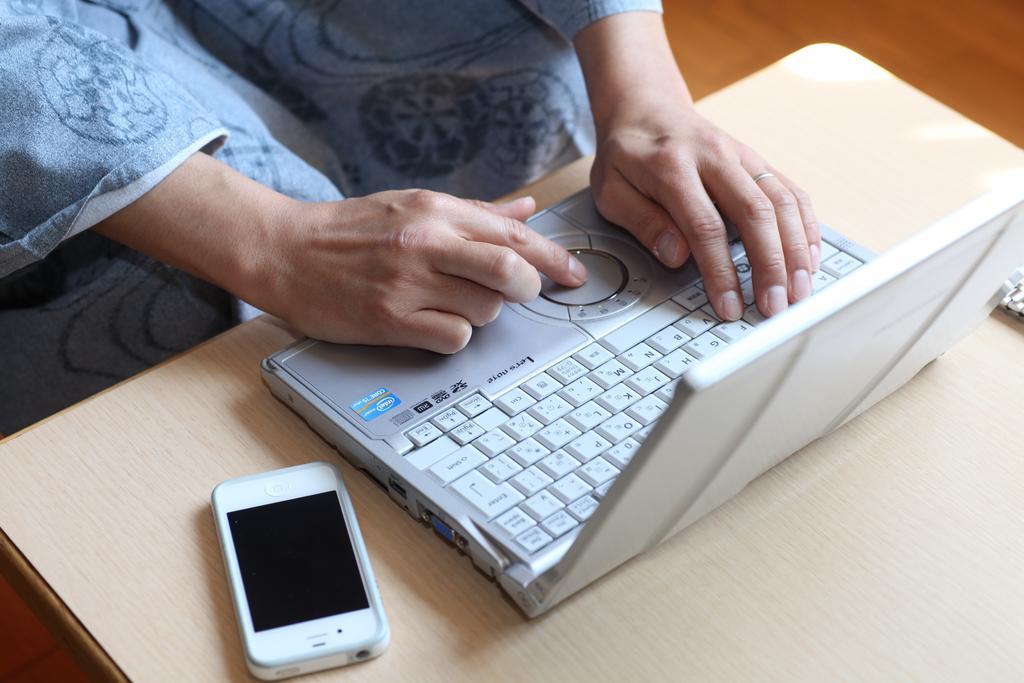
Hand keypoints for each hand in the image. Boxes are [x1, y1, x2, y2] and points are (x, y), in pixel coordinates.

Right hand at [258, 190, 586, 351]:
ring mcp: (407, 283)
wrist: (285, 251)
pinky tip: (435, 325)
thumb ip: (474, 212)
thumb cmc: (349, 231)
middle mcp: (425, 242)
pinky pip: (453, 338)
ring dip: (484, 314)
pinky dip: (456, 336)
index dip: (554, 258)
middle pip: (510, 270)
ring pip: (485, 310)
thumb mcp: (413, 205)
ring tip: (455, 304)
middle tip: (523, 295)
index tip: (574, 275)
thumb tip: (526, 210)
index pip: (513, 233)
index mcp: (435, 210)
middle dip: (529, 288)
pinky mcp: (390, 320)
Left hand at [592, 106, 819, 319]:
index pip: (705, 226)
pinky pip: (791, 192)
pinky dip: (806, 226)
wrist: (645, 108)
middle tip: (774, 306)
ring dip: (796, 251)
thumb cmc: (626, 155)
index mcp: (672, 166)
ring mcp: (742, 156)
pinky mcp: (758, 161)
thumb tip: (678, 256)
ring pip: (781, 202)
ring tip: (798, 291)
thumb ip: (643, 222)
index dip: (721, 271)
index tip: (729, 306)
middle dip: (770, 266)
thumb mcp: (611, 190)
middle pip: (755, 213)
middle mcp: (715, 156)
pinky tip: (808, 258)